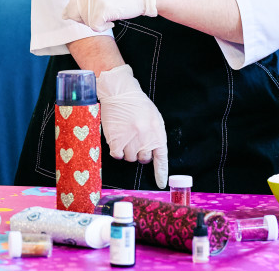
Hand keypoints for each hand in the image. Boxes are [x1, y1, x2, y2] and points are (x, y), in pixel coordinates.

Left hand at [29, 0, 158, 30]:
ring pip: (84, 23)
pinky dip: (106, 26)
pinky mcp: (100, 9)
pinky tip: (114, 15)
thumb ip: (80, 1)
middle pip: (70, 15)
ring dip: (97, 22)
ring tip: (110, 9)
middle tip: (101, 8)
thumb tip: (64, 15)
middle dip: (83, 19)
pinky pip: (95, 27)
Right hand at [97, 64, 168, 187]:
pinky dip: (117, 150)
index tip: (161, 184)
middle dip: (140, 152)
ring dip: (127, 150)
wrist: (120, 93)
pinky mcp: (117, 141)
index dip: (161, 173)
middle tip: (135, 139)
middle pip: (144, 159)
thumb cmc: (137, 105)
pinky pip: (118, 155)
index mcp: (157, 133)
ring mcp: (131, 141)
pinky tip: (117, 138)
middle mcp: (145, 139)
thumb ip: (155, 135)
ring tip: (125, 135)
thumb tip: (151, 152)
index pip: (161, 159)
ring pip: (130, 158)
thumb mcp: (154, 118)